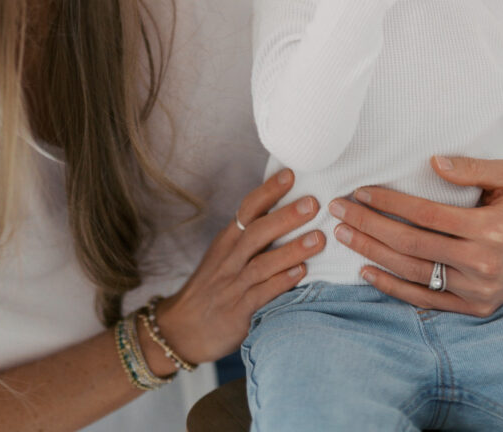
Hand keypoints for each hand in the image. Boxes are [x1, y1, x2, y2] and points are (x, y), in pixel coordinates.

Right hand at [155, 169, 324, 362]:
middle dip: (286, 216)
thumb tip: (286, 209)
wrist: (183, 328)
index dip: (268, 191)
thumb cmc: (213, 286)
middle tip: (313, 203)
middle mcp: (230, 258)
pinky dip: (282, 282)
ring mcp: (234, 285)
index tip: (291, 174)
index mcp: (228, 240)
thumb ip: (250, 235)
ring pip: (263, 263)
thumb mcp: (225, 255)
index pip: (248, 209)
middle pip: (257, 232)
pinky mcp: (238, 311)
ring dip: (292, 250)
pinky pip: (262, 294)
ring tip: (319, 238)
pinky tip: (302, 273)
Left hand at [329, 155, 502, 315]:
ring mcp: (476, 290)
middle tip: (337, 209)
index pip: (427, 214)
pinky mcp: (472, 308)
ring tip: (343, 234)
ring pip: (412, 272)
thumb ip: (472, 168)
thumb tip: (433, 162)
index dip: (390, 202)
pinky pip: (424, 299)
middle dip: (369, 224)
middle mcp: (482, 263)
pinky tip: (365, 270)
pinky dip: (391, 287)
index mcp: (490, 229)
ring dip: (372, 253)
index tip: (360, 190)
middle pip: (412, 243)